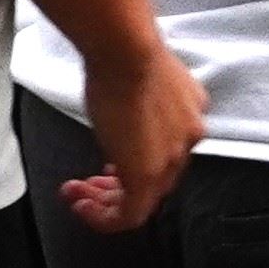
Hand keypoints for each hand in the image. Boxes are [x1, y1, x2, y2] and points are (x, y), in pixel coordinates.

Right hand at [61, 35, 206, 232]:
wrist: (125, 50)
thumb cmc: (124, 50)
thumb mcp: (138, 78)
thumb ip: (138, 102)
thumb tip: (117, 109)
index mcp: (190, 112)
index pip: (167, 152)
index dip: (134, 161)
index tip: (108, 166)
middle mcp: (187, 138)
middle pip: (157, 178)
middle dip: (117, 186)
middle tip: (88, 186)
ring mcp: (169, 158)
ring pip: (143, 198)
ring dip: (106, 202)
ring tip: (78, 197)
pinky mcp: (146, 175)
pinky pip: (131, 214)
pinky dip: (104, 217)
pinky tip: (83, 206)